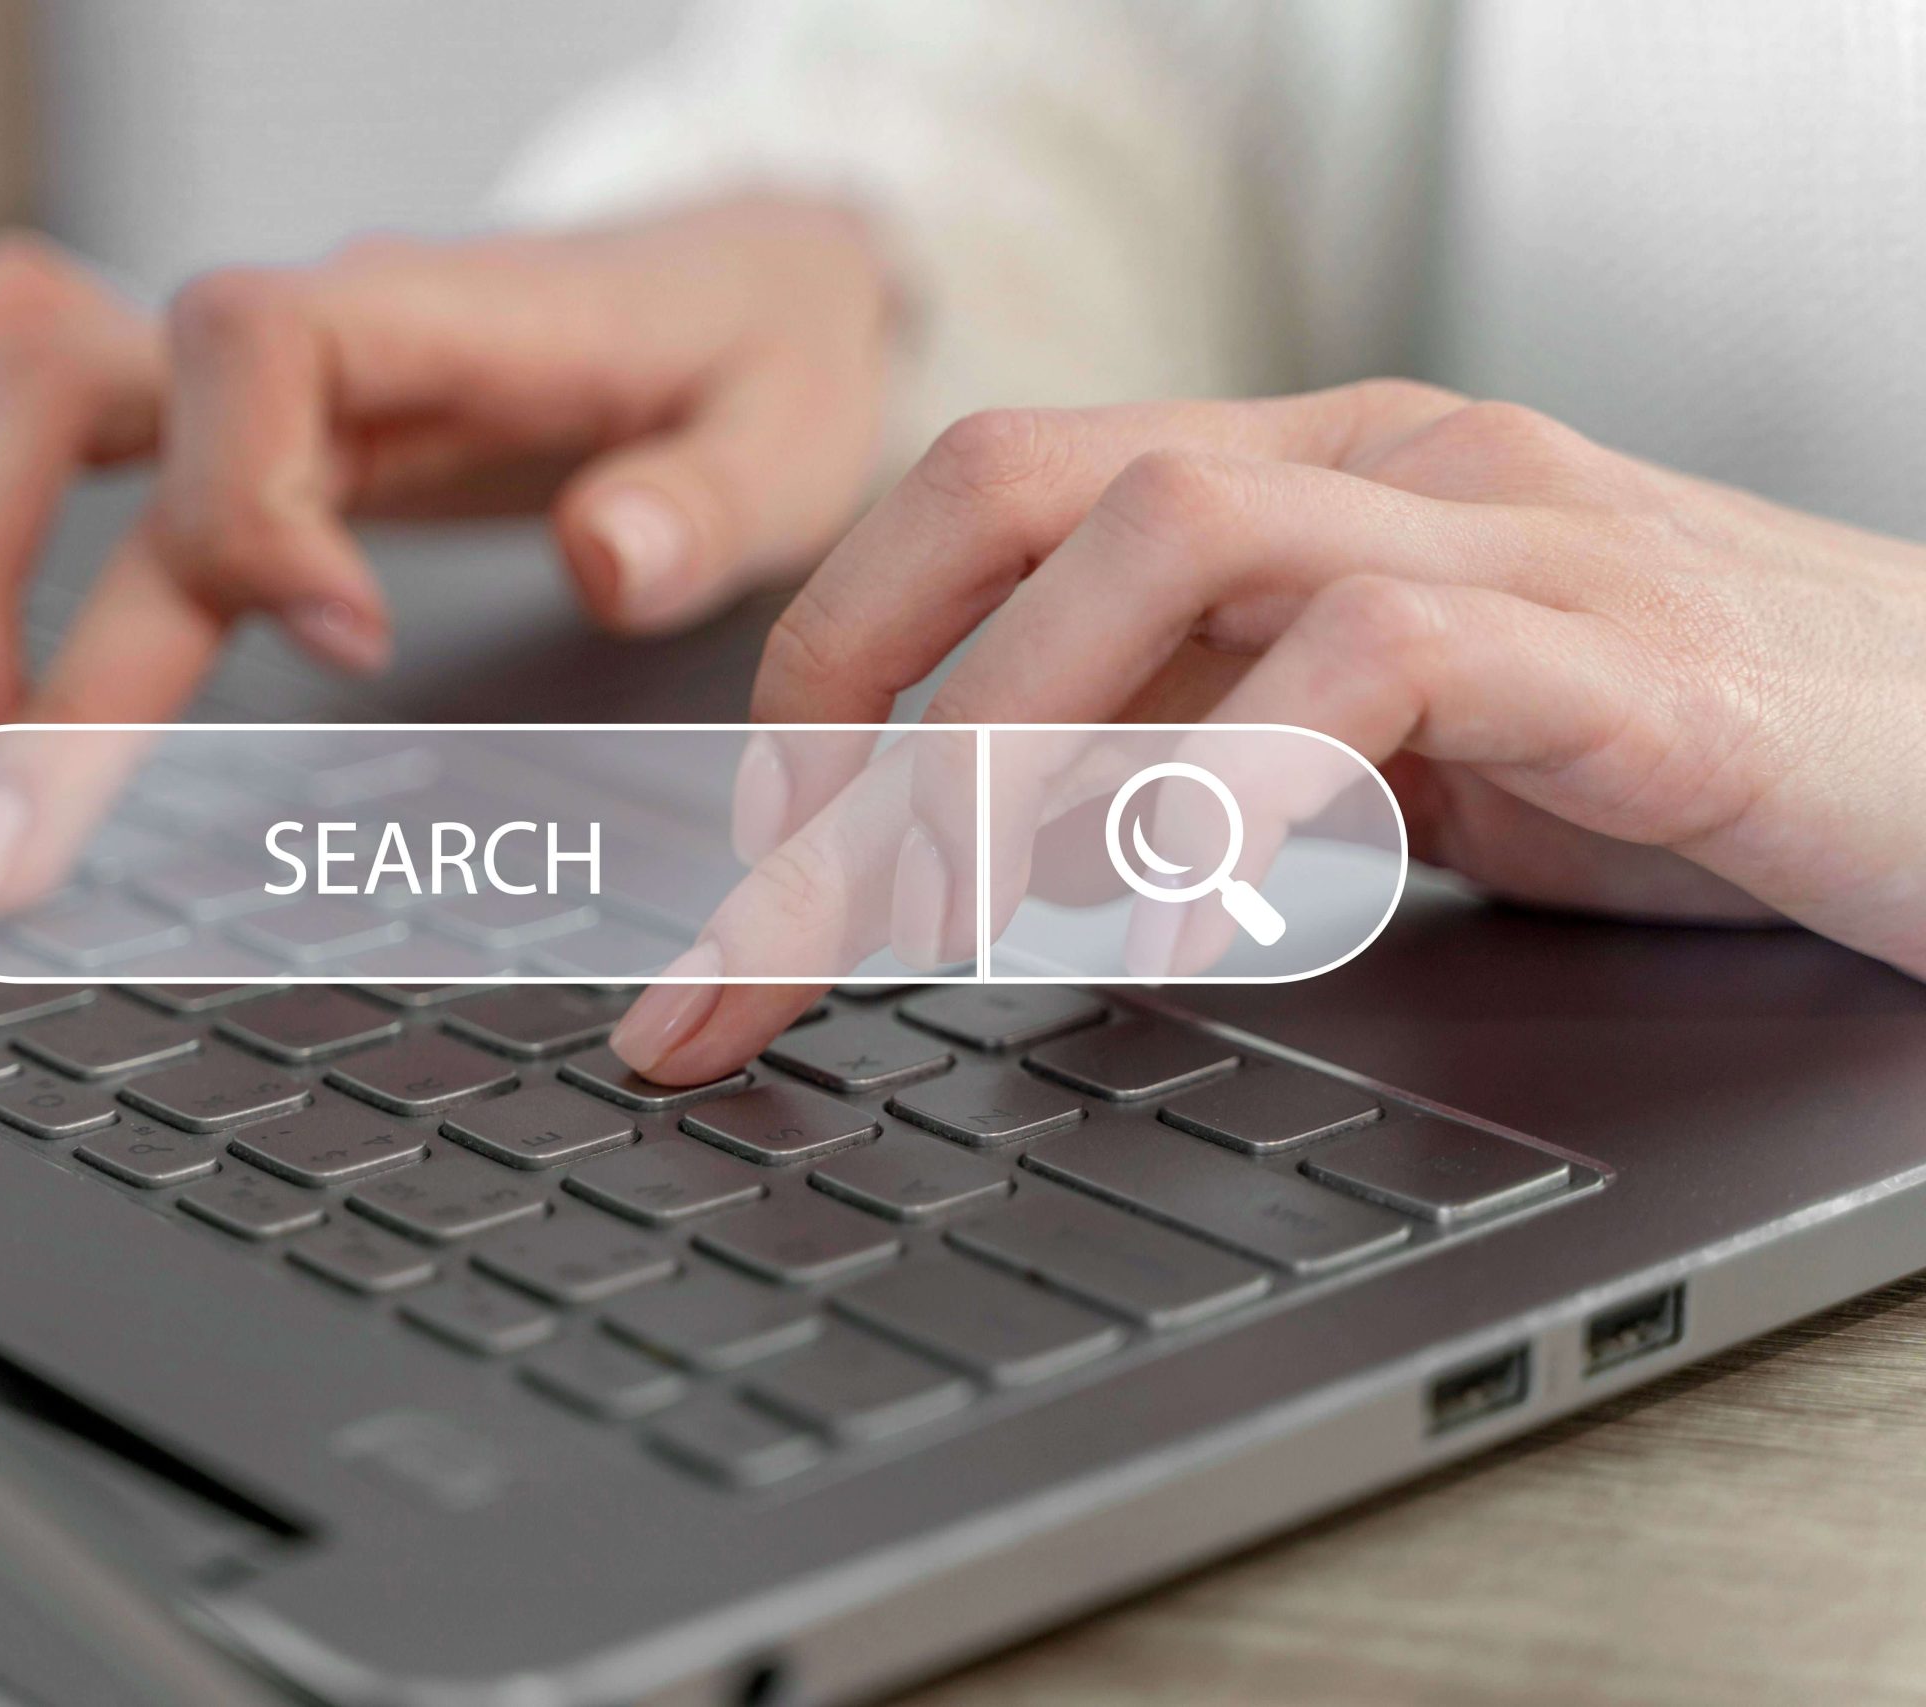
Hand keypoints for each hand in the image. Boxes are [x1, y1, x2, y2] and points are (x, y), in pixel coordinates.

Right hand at [0, 202, 899, 746]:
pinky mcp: (248, 415)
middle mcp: (320, 335)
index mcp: (442, 321)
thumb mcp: (793, 431)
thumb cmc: (761, 355)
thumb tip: (604, 557)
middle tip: (3, 796)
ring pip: (27, 391)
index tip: (345, 647)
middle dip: (4, 590)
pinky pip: (50, 358)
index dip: (255, 506)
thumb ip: (707, 504)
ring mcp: (267, 371)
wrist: (750, 273)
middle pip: (72, 388)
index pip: (259, 353)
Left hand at [607, 381, 1925, 1081]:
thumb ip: (1200, 749)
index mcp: (1299, 476)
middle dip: (848, 706)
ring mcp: (1512, 536)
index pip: (987, 495)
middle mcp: (1381, 464)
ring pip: (1170, 543)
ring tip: (930, 925)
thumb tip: (983, 841)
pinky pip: (1378, 671)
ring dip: (1002, 745)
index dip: (832, 650)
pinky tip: (1163, 949)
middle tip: (766, 917)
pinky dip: (1231, 807)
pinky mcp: (1634, 653)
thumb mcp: (1381, 747)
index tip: (754, 843)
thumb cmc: (1674, 761)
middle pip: (1025, 491)